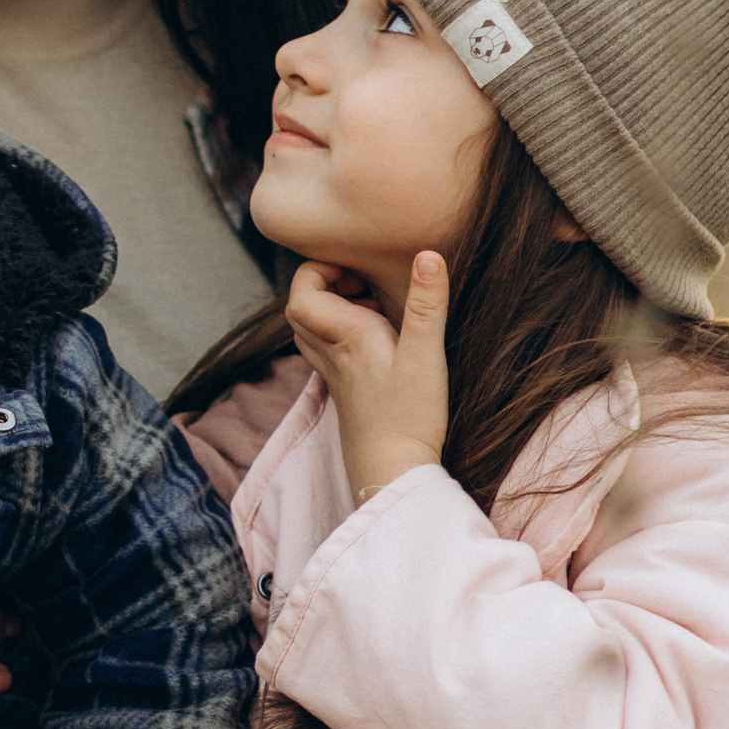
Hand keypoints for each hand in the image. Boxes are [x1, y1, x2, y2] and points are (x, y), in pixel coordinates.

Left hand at [284, 251, 450, 501]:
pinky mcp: (347, 393)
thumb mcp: (426, 355)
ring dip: (331, 309)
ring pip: (311, 332)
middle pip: (301, 309)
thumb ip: (426, 305)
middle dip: (324, 285)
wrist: (393, 474)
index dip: (317, 271)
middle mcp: (332, 354)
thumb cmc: (409, 416)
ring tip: (370, 305)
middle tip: (362, 281)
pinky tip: (376, 341)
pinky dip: (341, 335)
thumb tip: (428, 255)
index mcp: (345, 337)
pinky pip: (328, 352)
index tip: (356, 269)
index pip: (301, 293)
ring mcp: (336, 376)